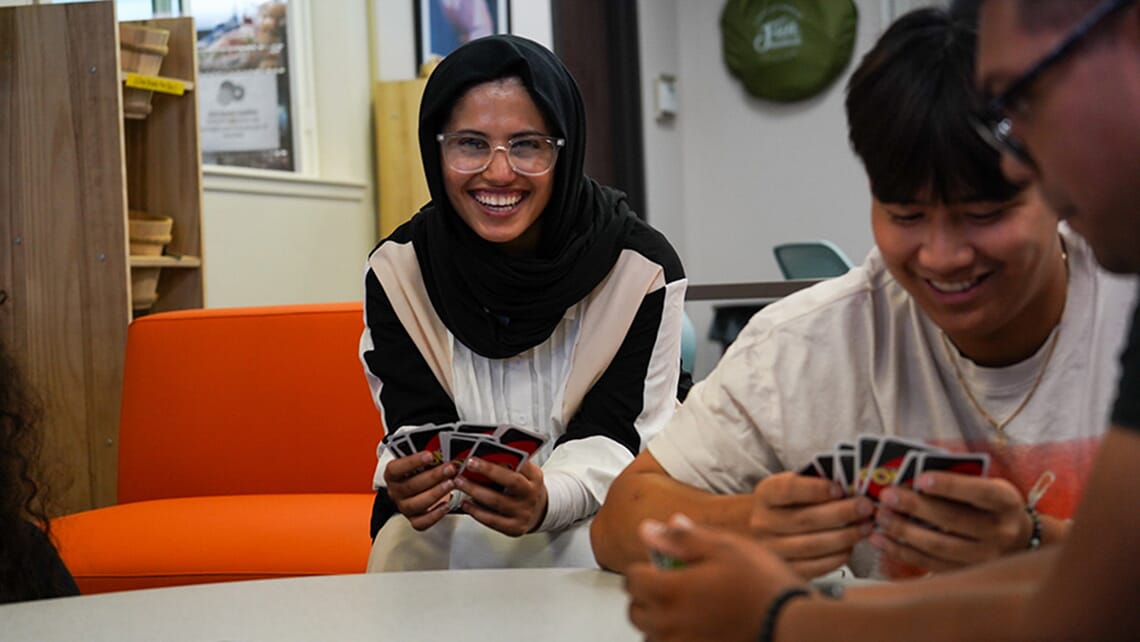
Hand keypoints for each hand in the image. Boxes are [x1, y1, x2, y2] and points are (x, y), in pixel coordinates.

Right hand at [383, 452, 457, 530]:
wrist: (417, 483)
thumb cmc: (419, 469)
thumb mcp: (420, 457)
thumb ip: (427, 453)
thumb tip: (443, 447)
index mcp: (392, 474)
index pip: (397, 468)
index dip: (413, 462)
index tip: (430, 455)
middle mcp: (395, 491)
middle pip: (411, 486)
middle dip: (433, 476)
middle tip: (450, 468)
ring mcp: (403, 506)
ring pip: (416, 504)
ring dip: (436, 493)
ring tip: (451, 483)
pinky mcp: (414, 519)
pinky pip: (421, 522)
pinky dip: (435, 514)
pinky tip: (447, 504)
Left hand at [454, 459, 547, 535]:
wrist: (538, 513)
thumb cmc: (525, 489)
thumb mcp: (525, 473)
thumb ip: (511, 464)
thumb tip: (485, 452)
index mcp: (534, 477)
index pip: (521, 463)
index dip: (503, 456)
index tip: (481, 453)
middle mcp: (531, 495)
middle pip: (511, 481)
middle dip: (488, 471)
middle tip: (469, 464)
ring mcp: (524, 513)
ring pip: (496, 501)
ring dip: (475, 490)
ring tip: (460, 482)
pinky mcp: (515, 528)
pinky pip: (492, 520)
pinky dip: (476, 511)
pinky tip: (466, 503)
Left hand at [626, 514, 807, 641]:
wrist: (792, 624)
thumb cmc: (764, 586)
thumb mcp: (724, 547)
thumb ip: (681, 538)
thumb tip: (649, 529)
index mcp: (672, 590)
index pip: (632, 579)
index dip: (642, 567)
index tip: (658, 563)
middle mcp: (671, 623)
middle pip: (635, 611)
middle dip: (645, 596)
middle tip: (667, 584)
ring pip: (651, 634)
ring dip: (657, 620)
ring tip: (683, 607)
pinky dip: (674, 637)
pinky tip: (695, 625)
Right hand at [750, 472, 874, 577]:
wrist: (769, 530)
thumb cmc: (791, 504)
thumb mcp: (796, 486)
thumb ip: (817, 483)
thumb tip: (852, 485)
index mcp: (765, 494)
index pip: (788, 489)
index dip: (816, 489)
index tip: (840, 489)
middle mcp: (762, 523)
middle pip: (805, 519)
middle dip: (841, 512)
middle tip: (866, 507)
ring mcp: (771, 550)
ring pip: (812, 545)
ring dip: (845, 536)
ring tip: (865, 527)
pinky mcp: (785, 570)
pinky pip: (815, 567)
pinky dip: (837, 556)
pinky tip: (850, 546)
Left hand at [871, 472, 1030, 571]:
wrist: (1019, 541)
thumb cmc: (991, 505)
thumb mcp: (988, 486)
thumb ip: (959, 481)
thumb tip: (912, 474)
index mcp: (1006, 502)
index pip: (979, 492)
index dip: (950, 485)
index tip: (920, 478)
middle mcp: (1000, 532)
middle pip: (953, 520)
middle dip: (916, 507)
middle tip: (887, 496)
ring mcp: (985, 558)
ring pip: (939, 546)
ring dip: (904, 531)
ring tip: (881, 517)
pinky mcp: (967, 574)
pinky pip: (930, 564)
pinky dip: (902, 551)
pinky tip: (881, 539)